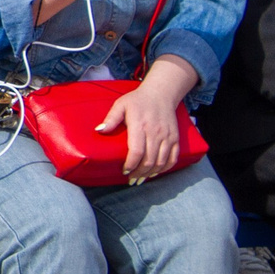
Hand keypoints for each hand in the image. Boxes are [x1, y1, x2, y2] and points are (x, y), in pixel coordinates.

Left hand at [94, 56, 196, 181]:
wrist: (161, 93)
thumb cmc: (137, 100)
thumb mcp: (121, 105)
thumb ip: (111, 118)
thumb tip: (99, 130)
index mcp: (140, 126)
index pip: (137, 151)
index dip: (131, 164)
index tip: (124, 171)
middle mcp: (156, 133)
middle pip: (149, 160)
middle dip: (139, 173)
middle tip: (131, 179)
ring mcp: (167, 136)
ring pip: (161, 162)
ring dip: (151, 174)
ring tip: (141, 179)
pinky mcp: (175, 138)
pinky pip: (173, 158)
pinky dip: (165, 168)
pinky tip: (155, 173)